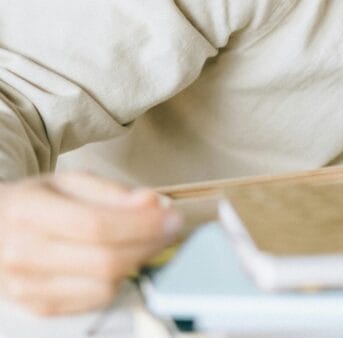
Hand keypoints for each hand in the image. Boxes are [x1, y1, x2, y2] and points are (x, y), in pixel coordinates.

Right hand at [0, 171, 181, 314]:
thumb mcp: (69, 183)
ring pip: (104, 284)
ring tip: (143, 242)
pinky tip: (118, 261)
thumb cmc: (35, 204)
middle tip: (171, 230)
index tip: (172, 218)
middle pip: (105, 260)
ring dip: (135, 263)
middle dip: (150, 244)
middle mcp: (23, 252)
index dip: (143, 224)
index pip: (97, 225)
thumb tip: (154, 204)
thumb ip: (113, 192)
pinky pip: (95, 300)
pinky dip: (117, 281)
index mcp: (29, 212)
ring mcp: (27, 285)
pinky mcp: (38, 306)